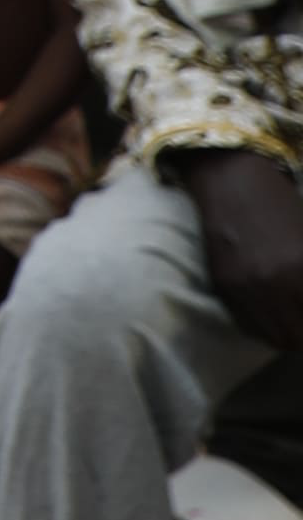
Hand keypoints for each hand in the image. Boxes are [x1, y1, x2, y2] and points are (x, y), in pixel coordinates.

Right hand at [185, 151, 302, 354]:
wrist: (232, 182)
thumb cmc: (282, 205)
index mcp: (302, 267)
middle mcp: (274, 284)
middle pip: (297, 337)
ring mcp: (245, 289)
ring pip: (274, 337)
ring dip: (288, 335)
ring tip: (293, 322)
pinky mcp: (224, 288)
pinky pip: (249, 325)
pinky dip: (264, 327)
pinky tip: (272, 314)